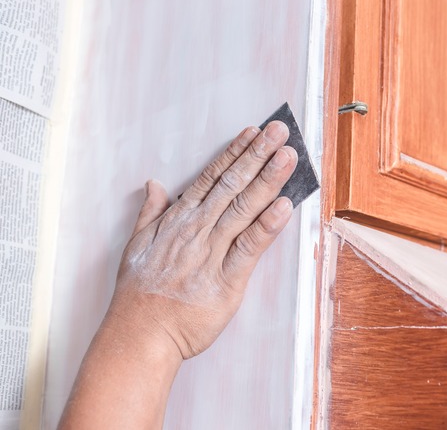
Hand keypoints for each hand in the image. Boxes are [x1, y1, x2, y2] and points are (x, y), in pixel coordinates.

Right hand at [108, 121, 297, 359]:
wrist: (139, 335)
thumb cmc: (139, 295)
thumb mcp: (136, 246)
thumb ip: (151, 213)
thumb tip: (155, 184)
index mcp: (179, 221)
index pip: (211, 178)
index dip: (235, 154)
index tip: (253, 132)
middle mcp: (197, 230)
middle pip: (233, 185)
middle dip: (258, 156)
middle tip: (280, 132)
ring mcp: (212, 253)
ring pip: (244, 209)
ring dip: (268, 180)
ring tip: (288, 157)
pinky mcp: (227, 280)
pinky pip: (250, 247)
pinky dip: (268, 226)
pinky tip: (284, 205)